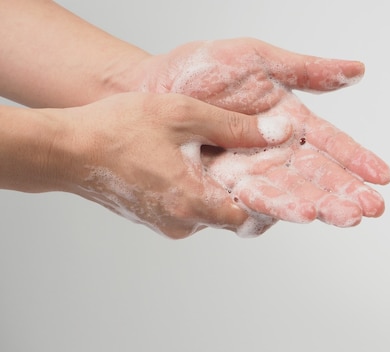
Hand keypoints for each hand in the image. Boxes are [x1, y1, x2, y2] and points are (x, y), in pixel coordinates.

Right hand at [46, 92, 306, 238]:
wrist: (66, 149)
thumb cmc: (117, 129)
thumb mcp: (183, 115)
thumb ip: (236, 127)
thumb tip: (279, 132)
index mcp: (192, 202)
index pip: (252, 220)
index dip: (274, 204)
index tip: (286, 187)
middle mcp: (182, 222)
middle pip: (235, 216)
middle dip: (251, 191)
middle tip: (259, 162)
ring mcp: (168, 224)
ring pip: (214, 211)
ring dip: (225, 188)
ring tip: (225, 156)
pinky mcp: (156, 219)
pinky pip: (193, 208)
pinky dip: (203, 189)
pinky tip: (197, 162)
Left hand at [137, 38, 389, 227]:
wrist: (147, 87)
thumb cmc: (198, 67)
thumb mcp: (256, 59)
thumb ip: (306, 70)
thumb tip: (357, 71)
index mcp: (289, 123)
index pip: (332, 146)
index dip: (358, 161)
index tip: (383, 176)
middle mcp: (275, 153)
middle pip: (316, 178)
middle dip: (343, 193)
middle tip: (368, 208)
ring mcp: (251, 173)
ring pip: (289, 195)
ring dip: (315, 206)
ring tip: (334, 214)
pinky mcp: (224, 189)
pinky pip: (250, 203)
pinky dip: (272, 209)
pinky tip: (294, 214)